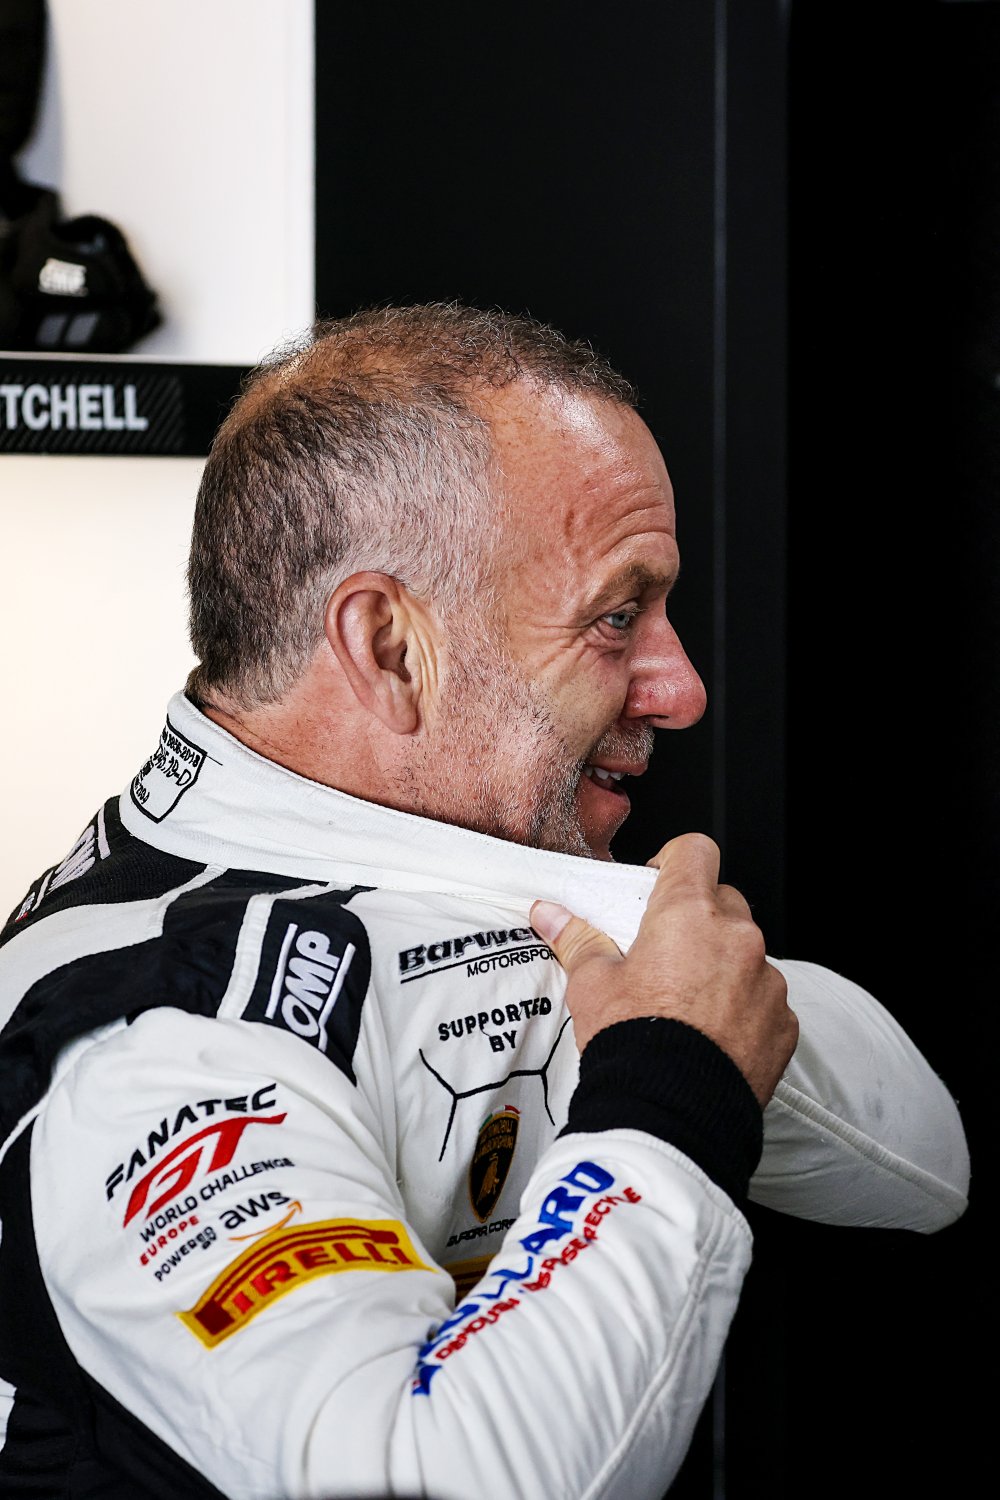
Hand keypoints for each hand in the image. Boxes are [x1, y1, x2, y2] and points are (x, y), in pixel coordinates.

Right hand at [530, 832, 797, 1106]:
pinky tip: (713, 1036)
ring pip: (747, 953)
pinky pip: (765, 999)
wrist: (671, 1114)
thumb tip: (550, 914)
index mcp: (688, 913)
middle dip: (698, 920)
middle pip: (723, 902)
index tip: (657, 887)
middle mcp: (738, 937)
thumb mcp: (592, 986)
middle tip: (665, 955)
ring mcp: (767, 979)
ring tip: (688, 1005)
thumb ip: (578, 941)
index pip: (694, 850)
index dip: (674, 863)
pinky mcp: (784, 1021)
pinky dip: (745, 1009)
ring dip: (724, 966)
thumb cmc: (631, 1043)